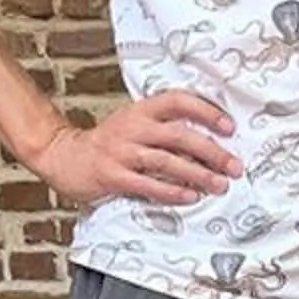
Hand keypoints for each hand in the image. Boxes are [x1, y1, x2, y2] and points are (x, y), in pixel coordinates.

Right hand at [33, 94, 239, 206]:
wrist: (64, 156)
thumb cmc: (110, 143)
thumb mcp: (135, 123)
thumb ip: (166, 127)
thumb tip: (212, 141)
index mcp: (142, 110)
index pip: (179, 101)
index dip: (206, 111)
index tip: (230, 127)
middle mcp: (133, 127)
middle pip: (179, 135)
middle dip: (212, 152)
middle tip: (234, 166)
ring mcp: (121, 151)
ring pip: (167, 161)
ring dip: (198, 174)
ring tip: (219, 185)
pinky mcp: (112, 175)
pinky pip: (147, 184)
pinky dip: (171, 192)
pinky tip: (190, 197)